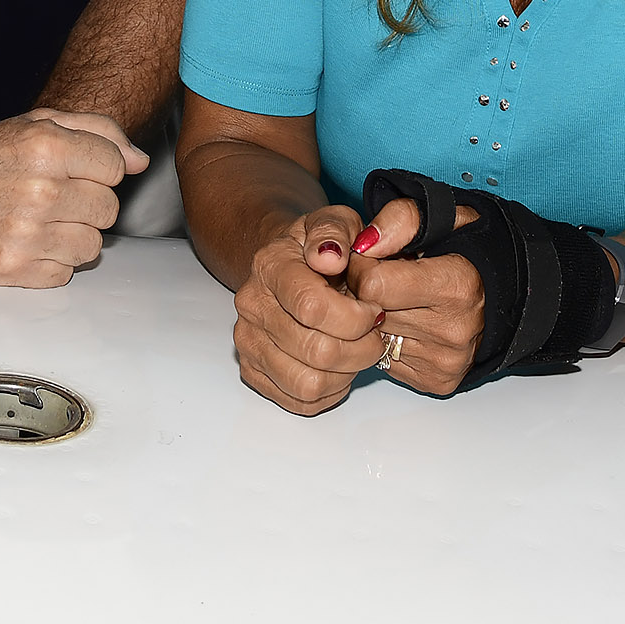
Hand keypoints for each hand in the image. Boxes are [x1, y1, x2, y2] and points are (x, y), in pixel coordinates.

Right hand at [0, 108, 142, 287]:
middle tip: (53, 196)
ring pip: (91, 248)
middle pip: (108, 210)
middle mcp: (38, 190)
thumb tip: (139, 162)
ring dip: (72, 237)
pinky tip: (25, 242)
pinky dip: (49, 263)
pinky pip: (63, 275)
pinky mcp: (9, 268)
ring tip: (39, 220)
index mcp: (46, 146)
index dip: (98, 169)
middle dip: (87, 203)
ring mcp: (23, 234)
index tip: (73, 170)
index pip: (116, 169)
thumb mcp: (35, 123)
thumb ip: (96, 132)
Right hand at [231, 203, 388, 413]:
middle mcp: (251, 307)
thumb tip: (329, 257)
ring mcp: (249, 342)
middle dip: (361, 348)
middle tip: (375, 334)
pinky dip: (331, 391)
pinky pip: (300, 401)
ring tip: (358, 350)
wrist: (290, 264)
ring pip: (309, 384)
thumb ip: (335, 230)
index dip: (356, 317)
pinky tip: (340, 366)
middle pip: (315, 351)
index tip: (375, 309)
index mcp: (269, 266)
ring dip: (347, 373)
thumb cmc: (322, 247)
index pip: (313, 307)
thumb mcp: (336, 222)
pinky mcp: (254, 372)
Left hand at [344, 194, 483, 397]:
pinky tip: (407, 323)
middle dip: (367, 291)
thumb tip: (364, 244)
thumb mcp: (446, 218)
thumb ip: (401, 220)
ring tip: (398, 299)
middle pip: (371, 312)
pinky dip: (388, 340)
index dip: (363, 265)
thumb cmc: (471, 252)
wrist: (510, 294)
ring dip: (375, 317)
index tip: (373, 257)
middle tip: (385, 277)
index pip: (373, 284)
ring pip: (374, 338)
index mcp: (457, 286)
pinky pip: (385, 361)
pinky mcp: (436, 381)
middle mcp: (453, 331)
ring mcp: (445, 361)